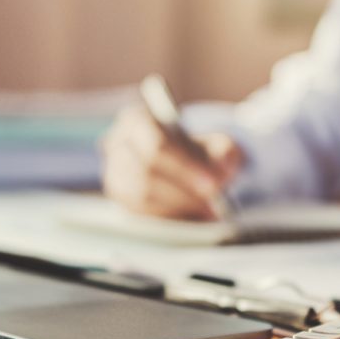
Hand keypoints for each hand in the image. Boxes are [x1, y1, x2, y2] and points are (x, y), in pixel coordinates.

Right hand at [101, 105, 241, 219]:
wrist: (187, 165)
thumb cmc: (198, 150)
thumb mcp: (217, 144)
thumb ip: (225, 151)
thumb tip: (224, 166)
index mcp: (138, 120)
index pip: (156, 145)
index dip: (185, 167)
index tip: (213, 184)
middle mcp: (118, 145)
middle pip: (146, 173)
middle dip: (184, 191)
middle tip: (214, 202)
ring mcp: (114, 173)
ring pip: (141, 197)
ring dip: (178, 207)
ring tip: (208, 211)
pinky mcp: (120, 199)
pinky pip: (140, 213)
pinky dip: (169, 217)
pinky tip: (194, 217)